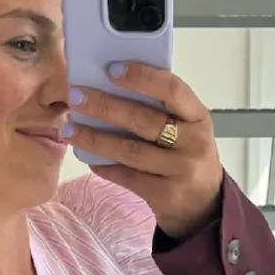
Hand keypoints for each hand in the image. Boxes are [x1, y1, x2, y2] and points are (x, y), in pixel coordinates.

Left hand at [62, 62, 222, 240]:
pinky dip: (106, 167)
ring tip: (71, 129)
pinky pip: (128, 177)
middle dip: (105, 107)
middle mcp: (193, 143)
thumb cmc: (188, 156)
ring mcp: (180, 171)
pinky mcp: (165, 195)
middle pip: (143, 120)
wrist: (203, 205)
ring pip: (130, 151)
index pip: (172, 89)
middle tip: (76, 97)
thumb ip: (161, 109)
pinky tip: (90, 159)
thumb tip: (112, 86)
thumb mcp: (187, 128)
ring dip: (96, 139)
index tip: (112, 70)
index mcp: (198, 116)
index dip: (142, 77)